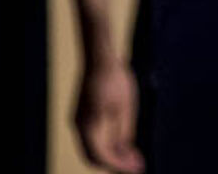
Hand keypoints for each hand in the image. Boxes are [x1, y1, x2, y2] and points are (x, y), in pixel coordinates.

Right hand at [74, 56, 143, 173]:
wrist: (100, 56)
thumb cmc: (115, 79)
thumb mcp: (125, 108)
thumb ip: (124, 133)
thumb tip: (125, 153)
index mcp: (89, 127)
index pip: (103, 157)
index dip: (120, 166)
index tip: (138, 169)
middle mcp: (80, 127)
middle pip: (95, 157)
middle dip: (116, 163)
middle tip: (137, 165)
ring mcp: (80, 120)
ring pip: (94, 148)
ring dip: (113, 155)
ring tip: (135, 156)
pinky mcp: (84, 114)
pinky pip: (94, 138)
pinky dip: (108, 144)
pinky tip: (126, 142)